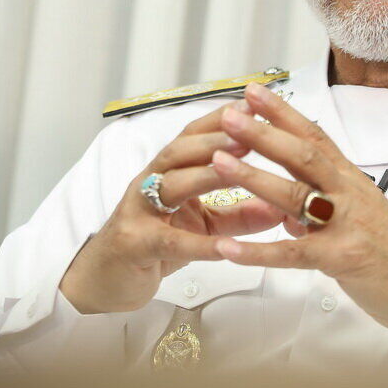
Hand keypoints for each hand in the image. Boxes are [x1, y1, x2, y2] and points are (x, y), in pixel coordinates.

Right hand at [60, 103, 290, 313]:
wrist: (105, 280)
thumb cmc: (153, 245)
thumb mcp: (202, 226)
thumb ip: (239, 215)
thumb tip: (282, 205)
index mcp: (167, 172)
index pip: (193, 136)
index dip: (221, 120)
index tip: (255, 107)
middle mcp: (149, 183)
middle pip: (180, 151)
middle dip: (215, 138)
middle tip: (250, 131)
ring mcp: (139, 212)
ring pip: (170, 185)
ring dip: (204, 174)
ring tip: (236, 168)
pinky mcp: (135, 245)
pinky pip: (170, 241)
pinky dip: (199, 244)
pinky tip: (226, 248)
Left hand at [211, 83, 387, 335]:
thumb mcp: (360, 220)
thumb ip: (324, 211)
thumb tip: (290, 217)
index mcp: (351, 180)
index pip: (315, 137)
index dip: (284, 113)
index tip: (254, 93)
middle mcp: (349, 195)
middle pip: (303, 155)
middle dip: (263, 134)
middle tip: (229, 116)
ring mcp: (346, 225)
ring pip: (295, 195)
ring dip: (253, 177)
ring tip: (218, 163)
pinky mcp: (342, 259)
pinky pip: (292, 254)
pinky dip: (257, 251)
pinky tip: (228, 248)